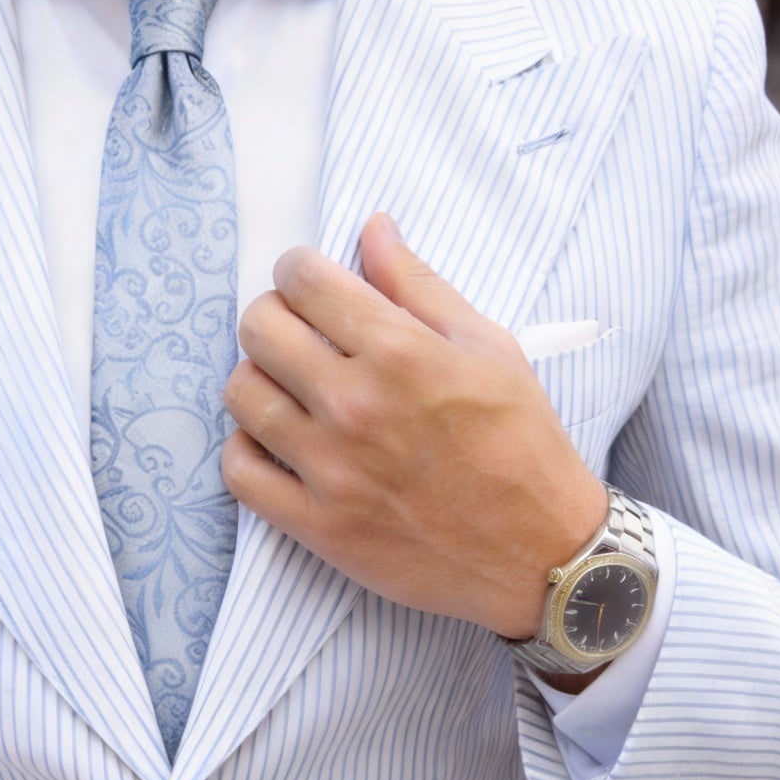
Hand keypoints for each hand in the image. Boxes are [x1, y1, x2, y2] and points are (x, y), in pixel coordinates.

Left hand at [222, 214, 608, 640]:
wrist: (539, 552)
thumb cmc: (521, 444)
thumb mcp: (488, 348)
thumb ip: (420, 285)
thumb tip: (373, 228)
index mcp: (399, 352)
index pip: (303, 280)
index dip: (299, 270)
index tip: (310, 284)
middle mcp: (354, 405)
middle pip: (259, 329)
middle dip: (274, 317)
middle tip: (299, 334)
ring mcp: (329, 469)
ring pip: (241, 394)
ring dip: (258, 380)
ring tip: (290, 389)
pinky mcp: (316, 524)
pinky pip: (239, 470)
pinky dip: (248, 449)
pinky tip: (277, 442)